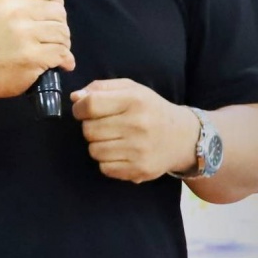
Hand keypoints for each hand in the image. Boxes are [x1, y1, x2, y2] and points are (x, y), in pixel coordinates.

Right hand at [0, 0, 74, 101]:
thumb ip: (19, 1)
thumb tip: (53, 4)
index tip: (52, 13)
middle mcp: (17, 11)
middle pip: (58, 11)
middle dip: (60, 26)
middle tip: (51, 38)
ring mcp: (25, 34)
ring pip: (63, 32)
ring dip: (64, 44)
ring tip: (55, 51)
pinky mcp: (32, 56)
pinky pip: (62, 53)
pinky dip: (65, 60)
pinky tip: (60, 64)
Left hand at [71, 79, 198, 182]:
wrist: (182, 137)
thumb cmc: (150, 109)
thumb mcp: (130, 89)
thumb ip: (100, 88)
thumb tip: (75, 97)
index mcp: (134, 100)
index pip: (91, 105)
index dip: (79, 108)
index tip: (82, 110)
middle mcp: (137, 124)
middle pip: (89, 130)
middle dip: (89, 127)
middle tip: (102, 125)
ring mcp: (139, 150)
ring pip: (94, 151)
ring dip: (97, 145)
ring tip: (111, 139)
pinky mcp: (140, 169)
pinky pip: (105, 168)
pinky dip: (106, 161)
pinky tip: (119, 152)